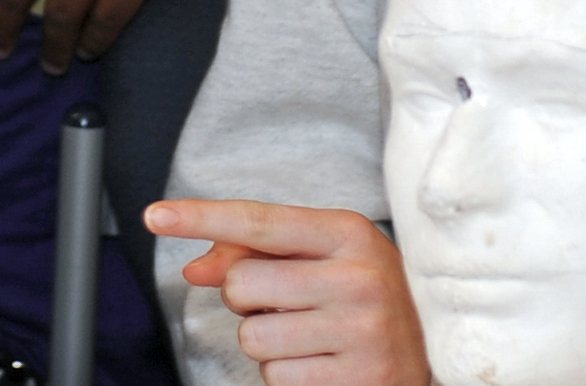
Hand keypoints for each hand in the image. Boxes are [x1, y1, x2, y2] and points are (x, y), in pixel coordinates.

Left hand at [147, 198, 431, 385]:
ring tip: (311, 336)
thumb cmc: (362, 296)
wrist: (430, 351)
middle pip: (240, 286)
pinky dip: (287, 375)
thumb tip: (195, 268)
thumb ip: (252, 254)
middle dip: (247, 301)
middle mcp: (359, 278)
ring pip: (253, 338)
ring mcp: (362, 332)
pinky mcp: (358, 380)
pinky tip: (323, 364)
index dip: (200, 217)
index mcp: (347, 235)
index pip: (258, 222)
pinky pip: (276, 378)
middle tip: (287, 304)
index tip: (155, 215)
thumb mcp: (319, 258)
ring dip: (268, 343)